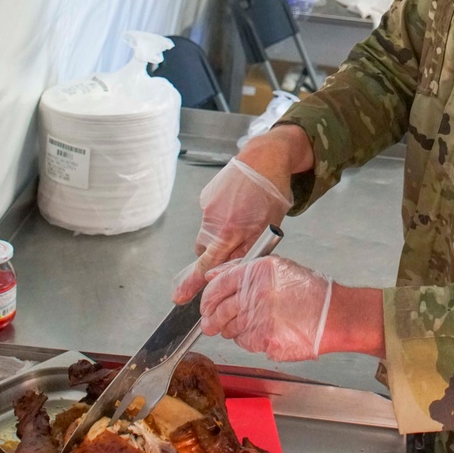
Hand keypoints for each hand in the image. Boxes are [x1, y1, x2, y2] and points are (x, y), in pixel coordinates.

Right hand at [179, 125, 314, 290]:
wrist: (265, 157)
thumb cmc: (273, 191)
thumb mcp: (269, 226)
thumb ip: (249, 248)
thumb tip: (233, 267)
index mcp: (232, 231)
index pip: (207, 264)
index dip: (193, 282)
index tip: (180, 295)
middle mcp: (215, 221)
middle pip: (204, 251)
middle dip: (214, 254)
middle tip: (234, 242)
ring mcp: (208, 207)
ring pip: (207, 234)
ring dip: (219, 234)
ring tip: (242, 217)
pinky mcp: (205, 197)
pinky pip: (209, 216)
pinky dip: (219, 216)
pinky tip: (237, 205)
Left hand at [199, 255, 332, 362]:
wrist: (334, 315)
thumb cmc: (309, 292)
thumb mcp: (277, 268)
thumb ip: (242, 269)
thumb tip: (212, 276)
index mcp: (257, 272)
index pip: (217, 286)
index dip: (207, 298)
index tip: (206, 305)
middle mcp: (255, 293)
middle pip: (219, 311)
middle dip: (212, 320)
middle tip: (212, 323)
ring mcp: (259, 318)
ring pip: (230, 329)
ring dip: (232, 330)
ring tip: (248, 325)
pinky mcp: (264, 339)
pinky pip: (245, 342)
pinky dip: (249, 340)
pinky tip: (263, 332)